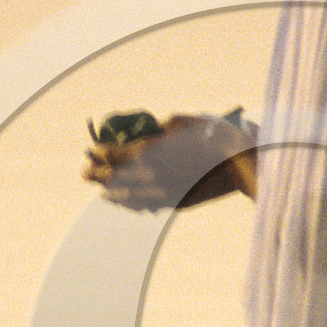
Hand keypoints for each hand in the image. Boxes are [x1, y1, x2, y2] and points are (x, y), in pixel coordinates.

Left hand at [82, 113, 255, 209]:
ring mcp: (164, 192)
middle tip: (85, 173)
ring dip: (113, 193)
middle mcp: (152, 175)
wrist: (241, 161)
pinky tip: (128, 201)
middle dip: (98, 174)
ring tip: (102, 192)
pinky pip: (147, 205)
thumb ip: (157, 129)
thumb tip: (145, 134)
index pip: (114, 155)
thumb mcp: (181, 121)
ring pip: (129, 196)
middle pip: (116, 178)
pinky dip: (133, 203)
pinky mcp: (177, 202)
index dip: (100, 152)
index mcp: (150, 152)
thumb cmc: (213, 133)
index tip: (91, 150)